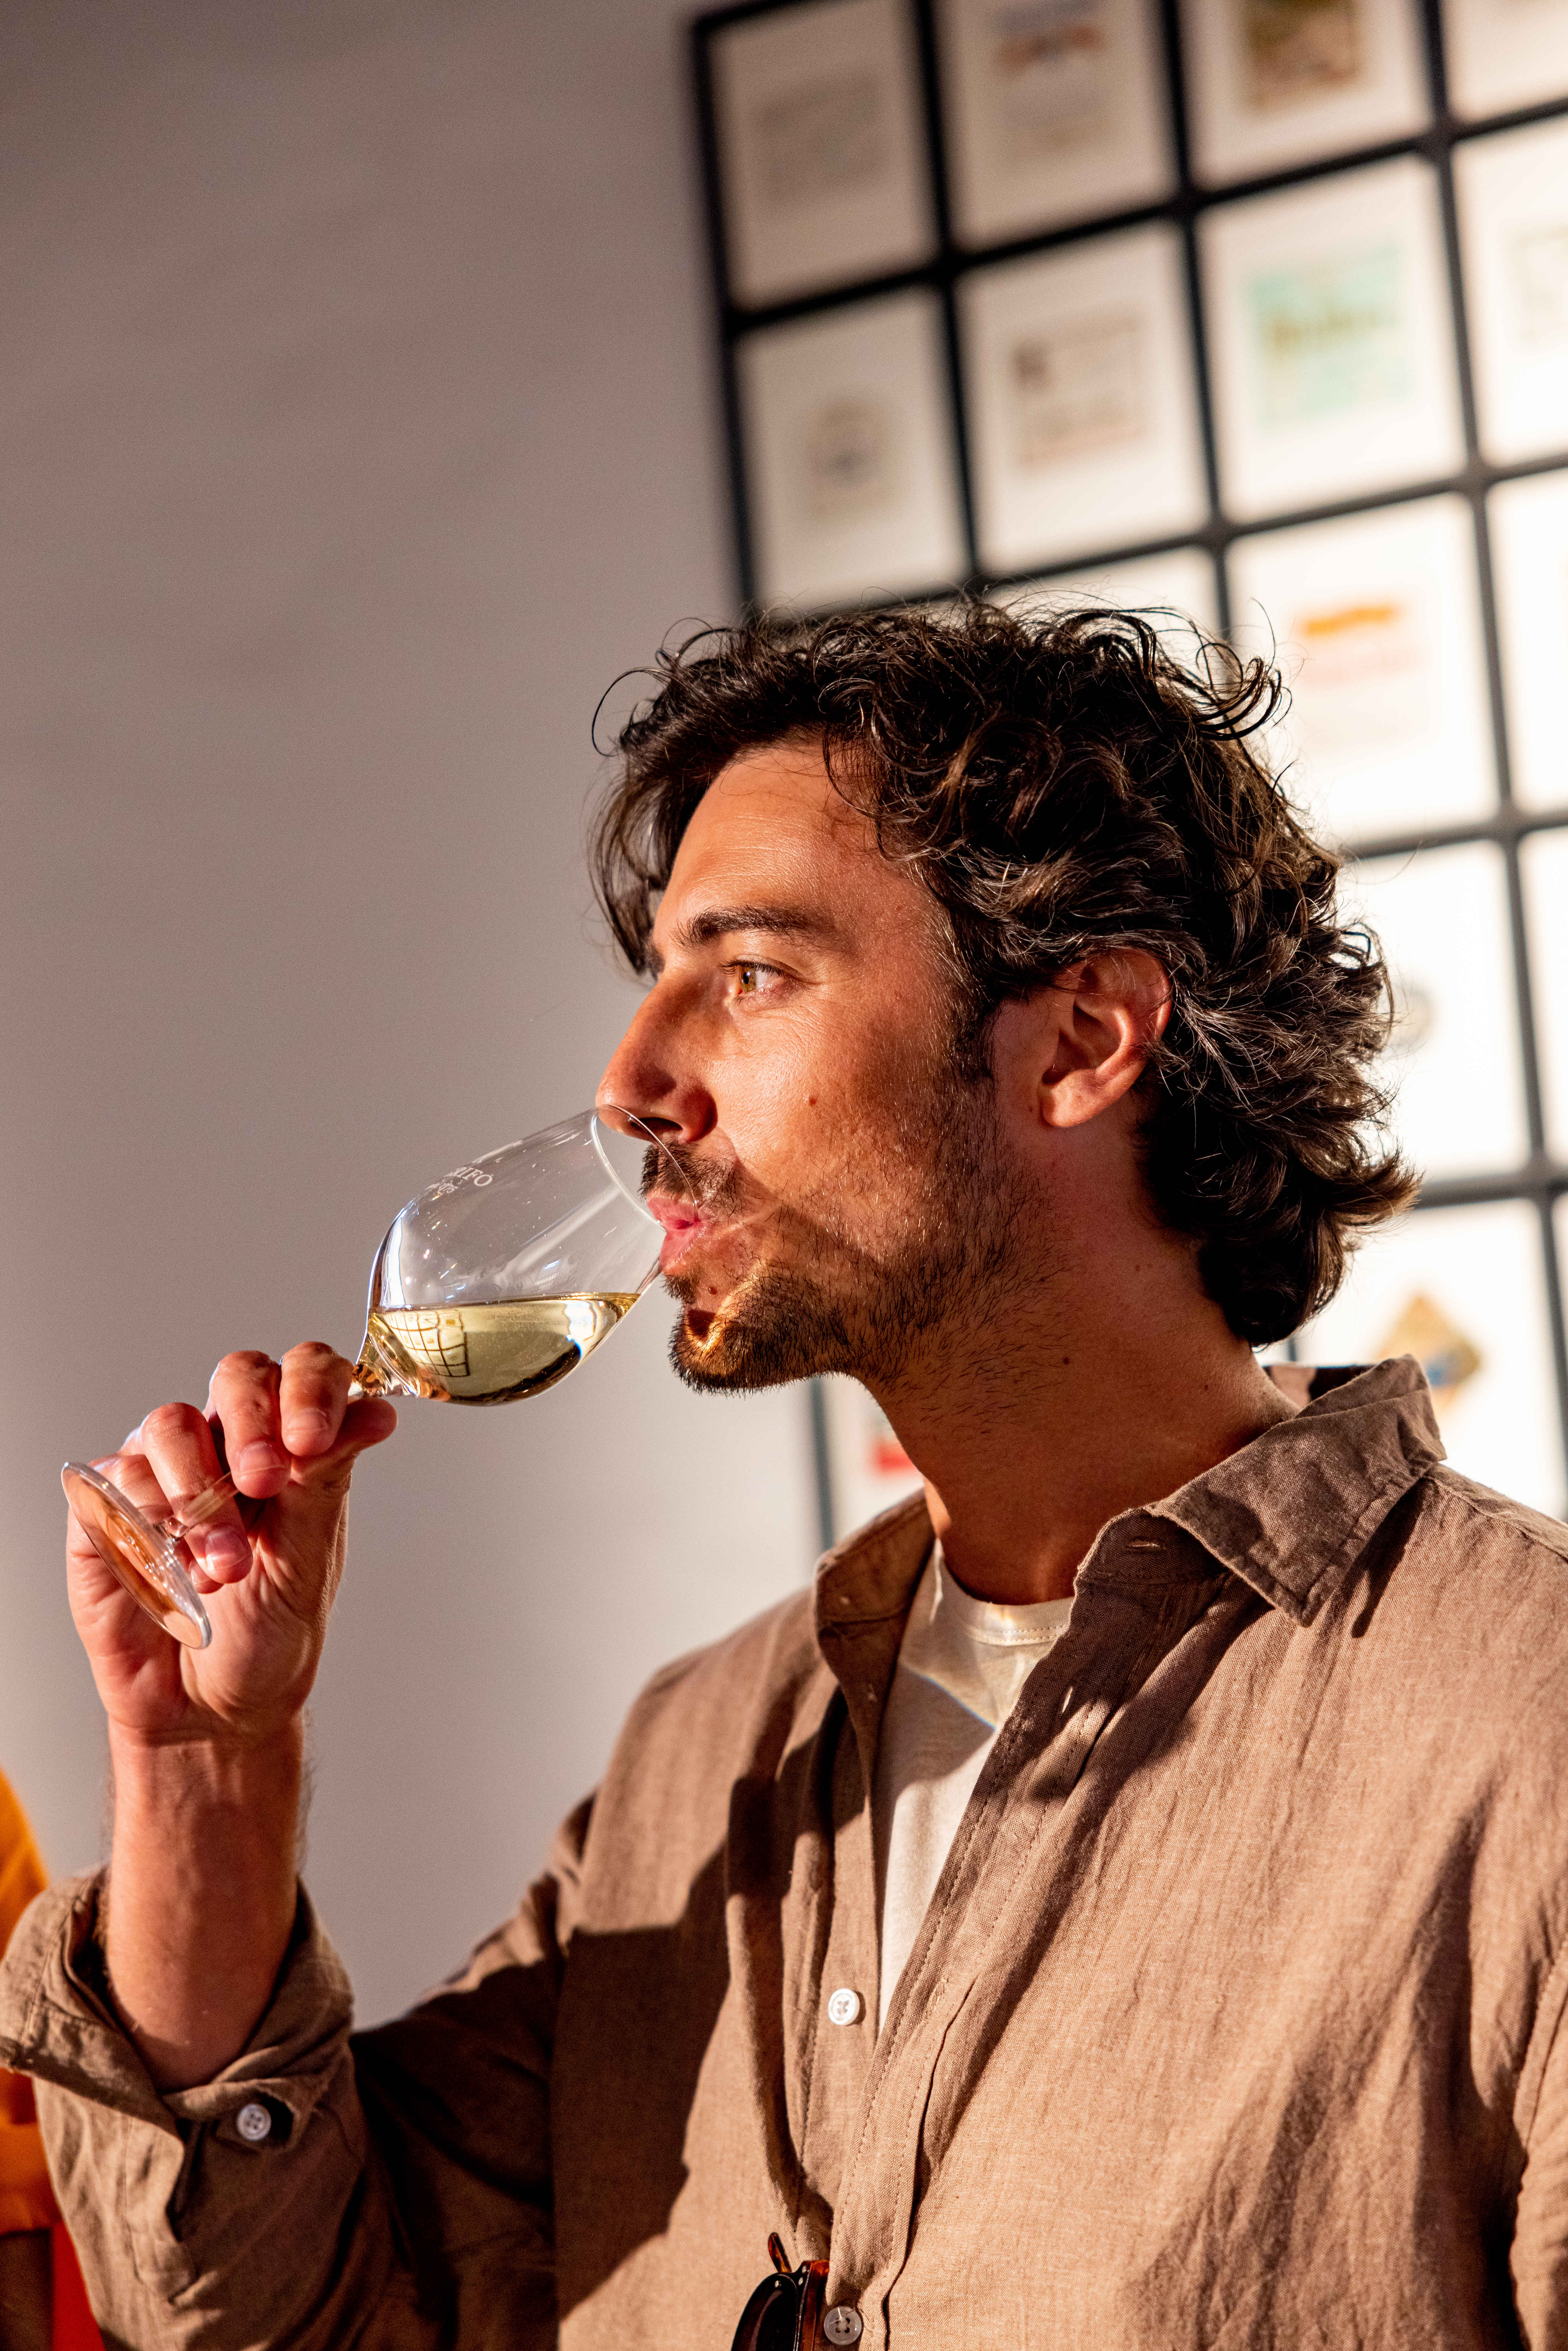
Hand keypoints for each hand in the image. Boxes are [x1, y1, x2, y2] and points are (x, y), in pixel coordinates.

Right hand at [67, 1344, 396, 1750]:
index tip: (311, 1439)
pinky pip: (117, 1475)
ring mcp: (164, 1469)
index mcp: (289, 1445)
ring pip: (171, 1423)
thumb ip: (329, 1477)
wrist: (213, 1707)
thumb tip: (378, 1411)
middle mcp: (227, 1444)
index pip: (304, 1371)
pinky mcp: (108, 1505)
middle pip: (237, 1375)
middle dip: (251, 1423)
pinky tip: (176, 1572)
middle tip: (263, 1482)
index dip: (310, 1387)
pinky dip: (148, 1518)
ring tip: (224, 1565)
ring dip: (201, 1492)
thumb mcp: (310, 1556)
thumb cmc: (271, 1631)